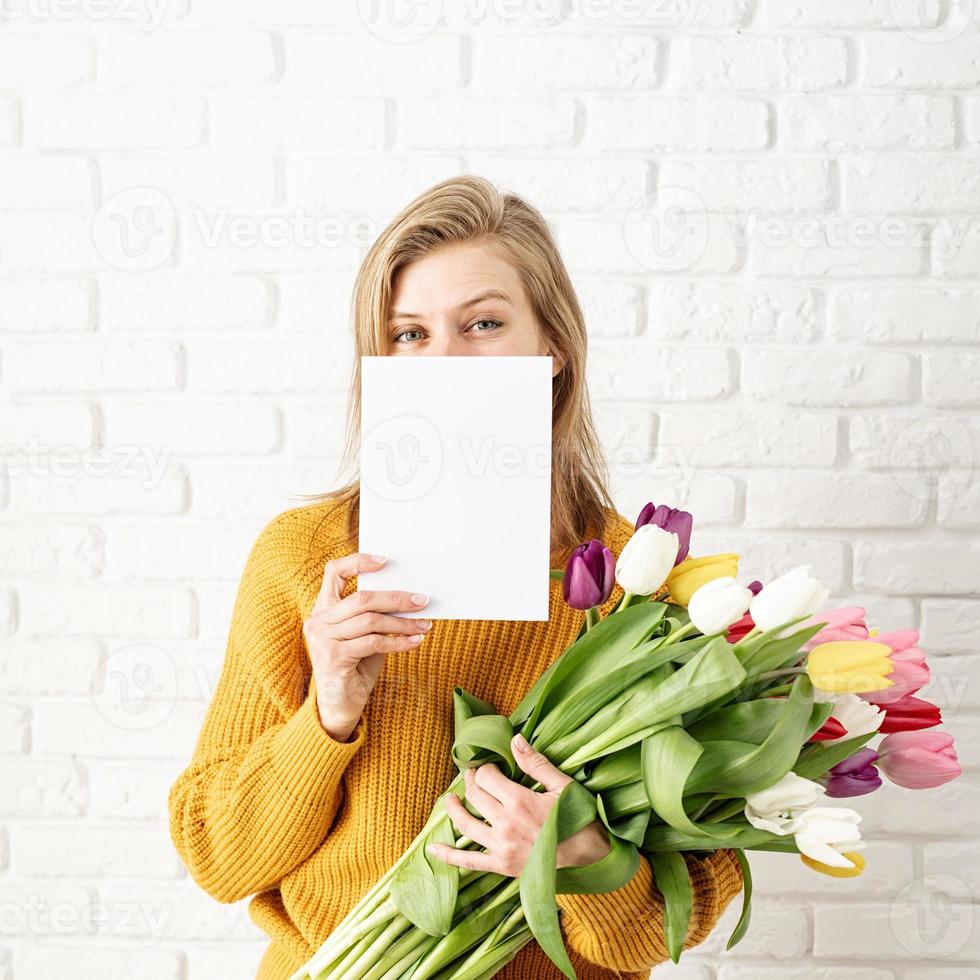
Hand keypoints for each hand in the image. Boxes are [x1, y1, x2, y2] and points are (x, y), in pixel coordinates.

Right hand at [303, 553, 432, 741]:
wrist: (340, 704)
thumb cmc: (356, 665)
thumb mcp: (365, 634)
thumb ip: (376, 615)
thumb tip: (411, 598)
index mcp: (323, 608)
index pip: (334, 572)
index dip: (359, 562)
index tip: (386, 560)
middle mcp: (319, 620)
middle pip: (362, 598)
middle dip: (397, 598)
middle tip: (422, 600)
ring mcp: (323, 639)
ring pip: (371, 621)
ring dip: (403, 622)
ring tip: (424, 624)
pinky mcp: (334, 658)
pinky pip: (374, 643)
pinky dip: (398, 641)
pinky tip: (414, 641)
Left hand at [428, 733, 610, 875]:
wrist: (589, 855)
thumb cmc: (578, 816)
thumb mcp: (562, 784)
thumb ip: (535, 762)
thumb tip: (514, 739)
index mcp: (518, 801)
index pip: (486, 777)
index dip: (485, 768)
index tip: (490, 766)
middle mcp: (505, 824)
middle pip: (475, 796)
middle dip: (471, 781)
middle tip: (473, 775)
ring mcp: (501, 847)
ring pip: (466, 824)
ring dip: (454, 809)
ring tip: (450, 799)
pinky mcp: (501, 866)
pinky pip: (469, 862)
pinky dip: (449, 856)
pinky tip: (432, 850)